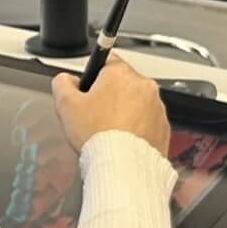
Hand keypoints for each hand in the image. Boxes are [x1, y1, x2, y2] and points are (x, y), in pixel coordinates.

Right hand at [53, 56, 169, 154]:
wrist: (124, 167)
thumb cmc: (98, 135)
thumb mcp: (66, 105)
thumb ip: (62, 84)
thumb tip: (65, 80)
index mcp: (120, 74)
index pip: (106, 60)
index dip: (93, 76)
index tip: (88, 90)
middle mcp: (143, 86)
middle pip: (122, 83)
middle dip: (109, 96)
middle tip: (95, 115)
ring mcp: (157, 106)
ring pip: (136, 102)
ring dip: (124, 111)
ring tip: (109, 131)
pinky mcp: (164, 126)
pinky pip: (147, 121)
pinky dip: (137, 127)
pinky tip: (123, 140)